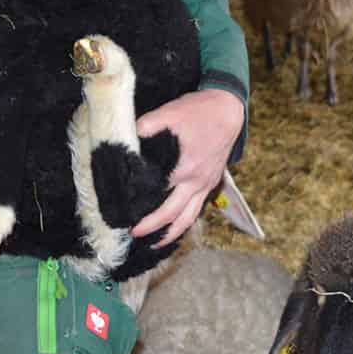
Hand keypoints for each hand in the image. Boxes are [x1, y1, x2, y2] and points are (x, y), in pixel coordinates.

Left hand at [130, 88, 245, 246]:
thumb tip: (124, 139)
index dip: (140, 204)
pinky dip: (184, 222)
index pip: (157, 192)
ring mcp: (206, 184)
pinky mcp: (211, 183)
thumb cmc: (198, 111)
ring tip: (155, 243)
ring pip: (188, 218)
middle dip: (152, 227)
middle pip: (172, 214)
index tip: (124, 211)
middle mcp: (196, 182)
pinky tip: (174, 226)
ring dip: (171, 233)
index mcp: (184, 168)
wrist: (228, 110)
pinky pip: (197, 209)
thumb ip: (145, 126)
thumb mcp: (168, 113)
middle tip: (133, 232)